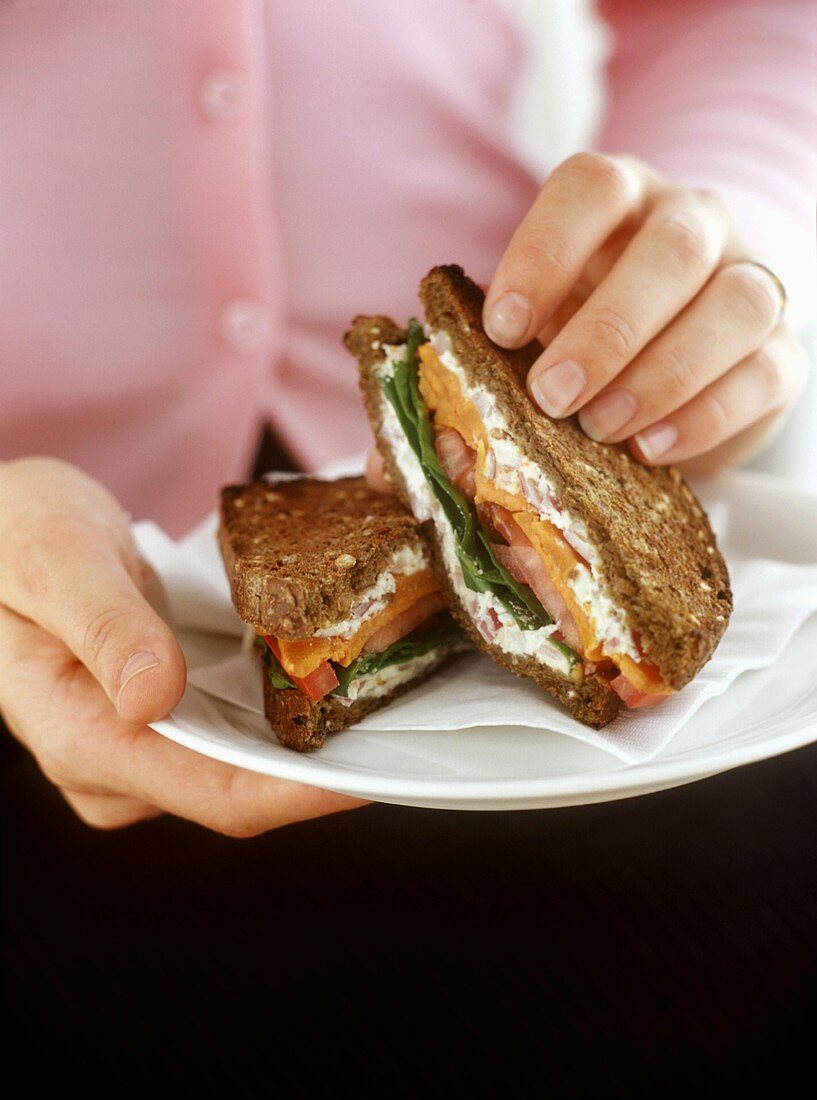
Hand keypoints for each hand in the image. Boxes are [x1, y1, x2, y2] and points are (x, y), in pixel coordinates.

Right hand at [0, 458, 365, 833]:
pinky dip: (286, 713)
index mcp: (77, 735)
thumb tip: (155, 695)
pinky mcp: (161, 725)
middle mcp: (112, 763)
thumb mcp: (53, 557)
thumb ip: (103, 625)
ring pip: (246, 768)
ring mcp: (140, 749)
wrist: (2, 531)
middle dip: (325, 766)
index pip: (212, 794)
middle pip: (241, 790)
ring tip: (383, 691)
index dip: (302, 792)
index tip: (376, 770)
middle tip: (408, 720)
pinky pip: (237, 735)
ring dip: (313, 741)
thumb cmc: (13, 536)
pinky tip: (329, 676)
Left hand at [483, 153, 807, 474]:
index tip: (503, 330)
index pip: (593, 187)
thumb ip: (489, 356)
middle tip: (552, 397)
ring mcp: (750, 281)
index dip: (544, 252)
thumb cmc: (585, 330)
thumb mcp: (536, 325)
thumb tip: (420, 436)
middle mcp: (695, 224)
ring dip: (662, 375)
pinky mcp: (780, 353)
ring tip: (602, 428)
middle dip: (607, 331)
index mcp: (622, 201)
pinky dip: (703, 417)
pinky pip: (763, 373)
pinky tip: (649, 449)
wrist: (678, 351)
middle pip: (673, 247)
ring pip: (736, 304)